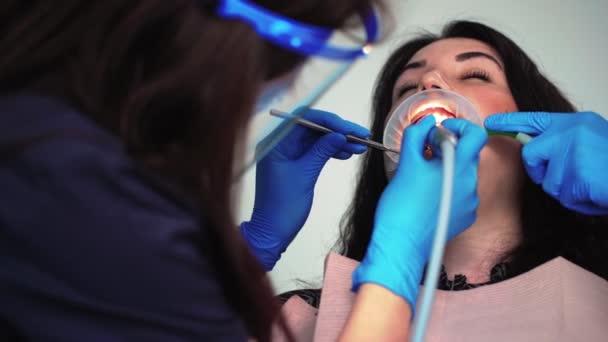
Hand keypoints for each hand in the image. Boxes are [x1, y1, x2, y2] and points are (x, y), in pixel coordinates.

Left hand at [241, 108, 369, 270]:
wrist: (272, 232)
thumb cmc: (282, 207)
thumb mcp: (305, 175)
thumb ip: (321, 151)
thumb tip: (340, 134)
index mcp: (275, 143)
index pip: (304, 119)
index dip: (330, 121)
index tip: (351, 129)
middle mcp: (278, 144)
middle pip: (312, 127)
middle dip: (337, 131)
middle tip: (361, 136)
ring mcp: (286, 153)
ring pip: (316, 139)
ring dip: (337, 141)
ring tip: (359, 148)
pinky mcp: (293, 164)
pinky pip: (314, 151)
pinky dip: (330, 151)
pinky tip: (346, 154)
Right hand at [352, 116, 487, 306]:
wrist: (401, 244)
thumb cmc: (402, 208)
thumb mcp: (406, 163)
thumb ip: (417, 135)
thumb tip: (427, 123)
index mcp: (460, 168)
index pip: (476, 135)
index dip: (459, 126)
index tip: (440, 129)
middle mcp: (471, 185)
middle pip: (467, 154)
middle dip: (447, 148)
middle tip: (425, 152)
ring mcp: (470, 203)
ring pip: (462, 174)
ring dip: (446, 169)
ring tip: (422, 176)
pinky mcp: (465, 217)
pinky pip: (461, 193)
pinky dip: (447, 188)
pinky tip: (427, 195)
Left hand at [485, 111, 607, 214]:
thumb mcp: (590, 143)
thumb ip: (563, 143)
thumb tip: (536, 150)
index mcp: (575, 123)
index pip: (534, 120)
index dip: (510, 122)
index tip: (488, 123)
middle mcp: (572, 131)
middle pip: (532, 156)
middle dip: (543, 172)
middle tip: (574, 175)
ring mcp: (575, 151)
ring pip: (547, 180)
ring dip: (567, 190)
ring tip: (593, 183)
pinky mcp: (579, 173)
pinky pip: (564, 195)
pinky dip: (580, 201)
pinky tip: (598, 192)